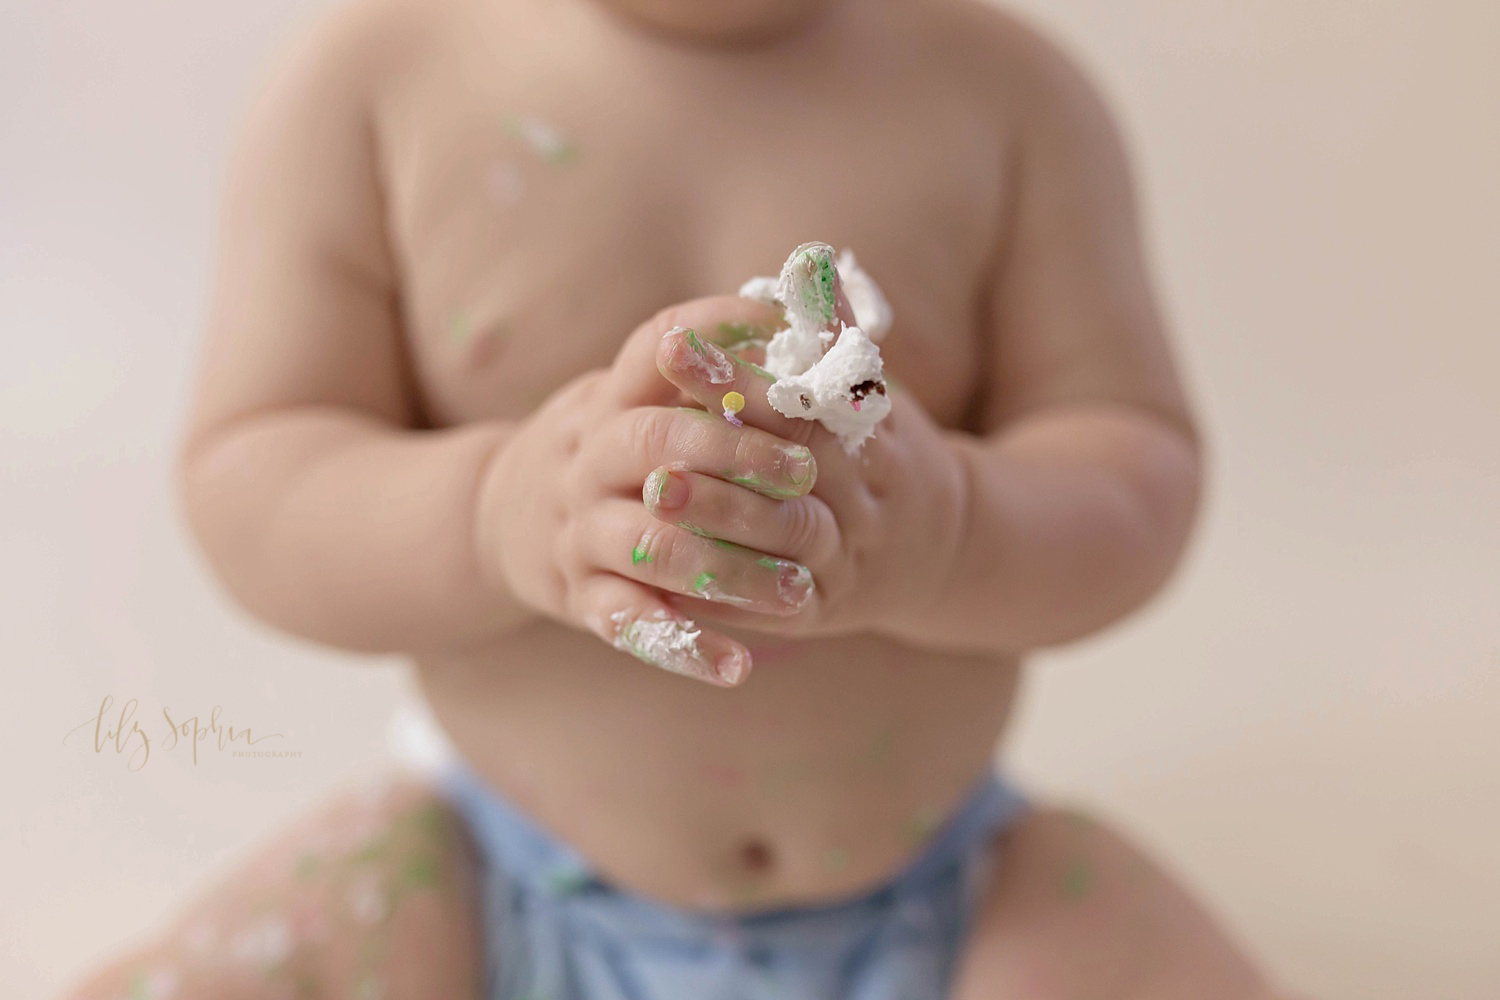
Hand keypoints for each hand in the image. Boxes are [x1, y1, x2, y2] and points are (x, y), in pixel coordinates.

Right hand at [477, 297, 827, 687]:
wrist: (499, 518)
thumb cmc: (607, 450)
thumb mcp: (638, 398)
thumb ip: (709, 373)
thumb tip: (812, 320)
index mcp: (611, 398)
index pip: (657, 345)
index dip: (719, 328)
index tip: (787, 329)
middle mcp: (586, 457)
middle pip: (651, 443)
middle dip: (734, 453)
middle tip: (806, 475)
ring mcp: (578, 530)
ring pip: (651, 545)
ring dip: (730, 566)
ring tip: (798, 587)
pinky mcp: (578, 596)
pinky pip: (629, 623)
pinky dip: (684, 647)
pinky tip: (737, 665)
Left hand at [649, 298, 969, 647]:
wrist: (950, 550)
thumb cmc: (886, 455)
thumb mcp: (878, 392)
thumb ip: (838, 339)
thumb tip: (808, 261)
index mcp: (873, 435)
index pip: (802, 398)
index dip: (737, 375)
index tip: (671, 347)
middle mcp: (866, 497)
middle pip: (794, 470)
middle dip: (719, 453)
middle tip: (646, 439)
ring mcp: (850, 557)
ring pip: (787, 540)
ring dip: (721, 521)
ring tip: (655, 498)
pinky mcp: (827, 609)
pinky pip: (776, 606)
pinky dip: (725, 594)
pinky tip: (667, 579)